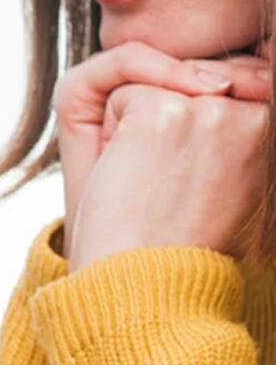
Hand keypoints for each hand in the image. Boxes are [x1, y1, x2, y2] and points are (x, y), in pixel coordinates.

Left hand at [68, 81, 269, 271]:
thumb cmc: (168, 239)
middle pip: (182, 79)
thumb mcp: (213, 171)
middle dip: (155, 126)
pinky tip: (128, 174)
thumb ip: (222, 113)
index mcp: (271, 132)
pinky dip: (106, 132)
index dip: (178, 135)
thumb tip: (221, 79)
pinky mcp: (170, 112)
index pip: (213, 88)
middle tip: (161, 192)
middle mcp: (257, 117)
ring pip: (150, 82)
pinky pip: (118, 93)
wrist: (138, 286)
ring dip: (132, 129)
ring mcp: (216, 111)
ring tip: (148, 184)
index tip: (184, 188)